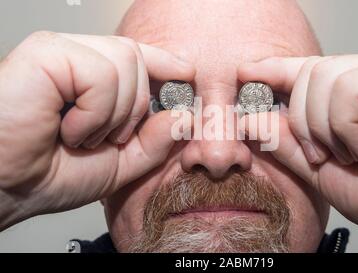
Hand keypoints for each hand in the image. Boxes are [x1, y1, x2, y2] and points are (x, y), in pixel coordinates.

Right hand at [0, 32, 193, 229]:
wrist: (6, 188)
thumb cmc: (49, 174)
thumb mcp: (119, 163)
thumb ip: (154, 141)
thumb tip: (181, 115)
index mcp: (89, 79)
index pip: (136, 56)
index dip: (164, 62)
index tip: (186, 72)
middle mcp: (75, 59)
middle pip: (136, 57)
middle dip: (136, 107)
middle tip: (107, 138)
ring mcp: (60, 52)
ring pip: (125, 62)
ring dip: (113, 114)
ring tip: (82, 136)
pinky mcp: (46, 53)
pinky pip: (101, 74)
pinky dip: (95, 112)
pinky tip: (69, 129)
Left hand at [239, 55, 357, 251]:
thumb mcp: (318, 168)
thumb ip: (287, 140)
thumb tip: (253, 116)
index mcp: (353, 93)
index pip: (306, 70)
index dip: (275, 70)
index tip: (247, 72)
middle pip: (309, 73)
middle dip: (303, 122)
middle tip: (324, 155)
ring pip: (324, 78)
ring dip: (326, 129)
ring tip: (351, 154)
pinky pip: (348, 90)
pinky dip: (346, 127)